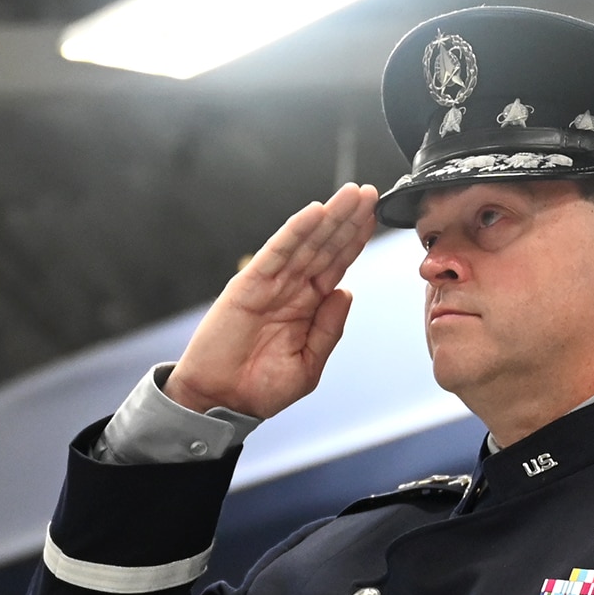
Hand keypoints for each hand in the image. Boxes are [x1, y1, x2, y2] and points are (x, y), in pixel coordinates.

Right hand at [164, 182, 379, 420]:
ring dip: (328, 217)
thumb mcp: (307, 366)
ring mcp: (270, 284)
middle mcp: (291, 290)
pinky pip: (276, 252)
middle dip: (347, 220)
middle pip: (325, 246)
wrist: (219, 402)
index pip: (336, 265)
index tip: (374, 217)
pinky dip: (294, 231)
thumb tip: (346, 291)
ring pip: (305, 243)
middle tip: (368, 193)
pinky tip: (313, 213)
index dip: (355, 241)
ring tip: (350, 195)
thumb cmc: (258, 390)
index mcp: (308, 307)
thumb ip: (328, 330)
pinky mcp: (248, 284)